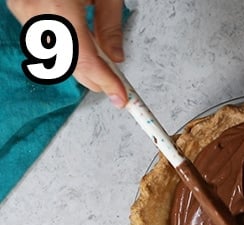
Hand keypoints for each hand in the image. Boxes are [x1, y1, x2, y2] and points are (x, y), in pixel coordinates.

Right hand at [8, 0, 127, 106]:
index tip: (120, 95)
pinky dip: (65, 51)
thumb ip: (110, 26)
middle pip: (66, 62)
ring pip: (54, 56)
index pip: (84, 59)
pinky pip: (44, 42)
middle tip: (115, 86)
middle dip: (93, 78)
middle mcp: (35, 12)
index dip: (104, 81)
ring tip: (102, 65)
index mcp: (59, 6)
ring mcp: (24, 12)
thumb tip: (116, 59)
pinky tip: (82, 48)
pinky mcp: (20, 10)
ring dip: (79, 65)